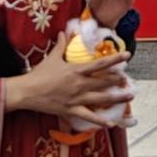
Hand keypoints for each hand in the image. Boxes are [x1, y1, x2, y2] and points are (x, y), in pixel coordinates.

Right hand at [4, 43, 121, 128]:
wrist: (27, 92)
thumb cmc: (39, 74)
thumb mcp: (52, 57)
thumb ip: (61, 45)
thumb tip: (64, 32)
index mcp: (76, 70)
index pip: (100, 64)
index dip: (115, 59)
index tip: (127, 56)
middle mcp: (80, 84)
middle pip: (104, 82)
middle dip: (117, 80)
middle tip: (127, 80)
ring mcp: (77, 99)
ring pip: (101, 99)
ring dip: (117, 98)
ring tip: (129, 96)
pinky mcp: (72, 110)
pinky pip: (89, 116)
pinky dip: (100, 121)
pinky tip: (112, 124)